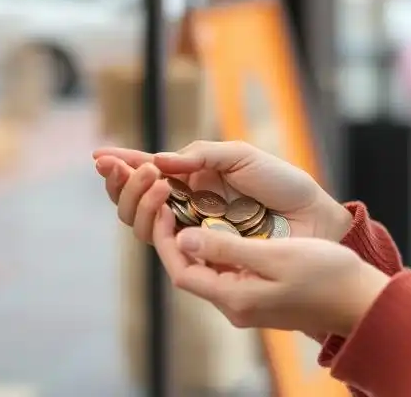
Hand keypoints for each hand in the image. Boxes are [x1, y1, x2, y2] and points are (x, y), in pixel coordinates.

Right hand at [93, 141, 352, 242]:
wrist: (311, 216)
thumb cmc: (282, 183)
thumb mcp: (241, 156)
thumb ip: (200, 155)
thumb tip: (159, 161)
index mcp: (193, 179)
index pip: (146, 173)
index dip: (120, 167)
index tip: (99, 157)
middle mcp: (186, 207)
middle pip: (134, 203)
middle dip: (124, 184)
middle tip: (133, 168)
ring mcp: (193, 232)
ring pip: (141, 225)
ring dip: (138, 200)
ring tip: (156, 181)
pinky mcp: (203, 255)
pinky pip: (166, 246)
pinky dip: (155, 223)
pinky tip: (162, 202)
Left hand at [151, 207, 389, 335]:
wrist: (363, 301)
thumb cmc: (326, 275)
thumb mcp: (276, 255)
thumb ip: (228, 248)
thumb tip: (185, 238)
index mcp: (235, 298)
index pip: (181, 270)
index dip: (166, 238)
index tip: (164, 205)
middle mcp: (236, 305)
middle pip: (190, 271)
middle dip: (175, 236)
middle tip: (171, 200)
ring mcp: (249, 303)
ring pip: (207, 269)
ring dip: (195, 240)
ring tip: (192, 206)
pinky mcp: (261, 296)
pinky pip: (227, 271)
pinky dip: (217, 247)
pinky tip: (222, 225)